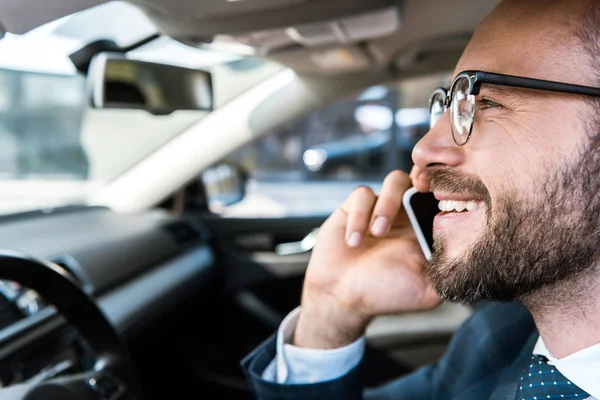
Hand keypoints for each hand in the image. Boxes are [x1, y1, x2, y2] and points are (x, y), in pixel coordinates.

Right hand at [294, 168, 440, 348]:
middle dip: (427, 176)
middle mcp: (408, 213)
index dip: (451, 189)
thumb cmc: (384, 294)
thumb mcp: (426, 291)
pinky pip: (362, 194)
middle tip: (422, 187)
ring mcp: (381, 206)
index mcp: (427, 227)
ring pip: (395, 181)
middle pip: (425, 175)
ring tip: (378, 233)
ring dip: (388, 204)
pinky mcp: (355, 206)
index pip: (446, 197)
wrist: (341, 296)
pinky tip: (354, 242)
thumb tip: (474, 258)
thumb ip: (448, 275)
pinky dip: (359, 216)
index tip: (449, 197)